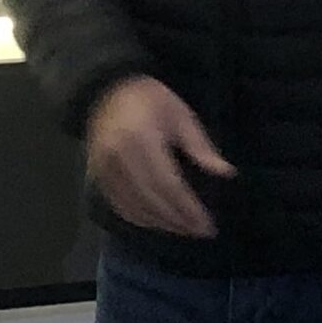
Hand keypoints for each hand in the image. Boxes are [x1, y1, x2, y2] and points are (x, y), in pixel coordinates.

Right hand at [85, 75, 233, 238]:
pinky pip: (119, 205)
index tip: (208, 224)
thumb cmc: (150, 100)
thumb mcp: (181, 115)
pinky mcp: (96, 175)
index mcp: (141, 139)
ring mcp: (103, 168)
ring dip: (161, 223)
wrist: (106, 91)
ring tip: (183, 229)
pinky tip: (158, 221)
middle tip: (200, 231)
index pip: (168, 184)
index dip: (189, 209)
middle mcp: (118, 157)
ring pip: (134, 207)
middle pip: (152, 200)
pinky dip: (139, 218)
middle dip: (178, 220)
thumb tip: (225, 173)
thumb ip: (201, 146)